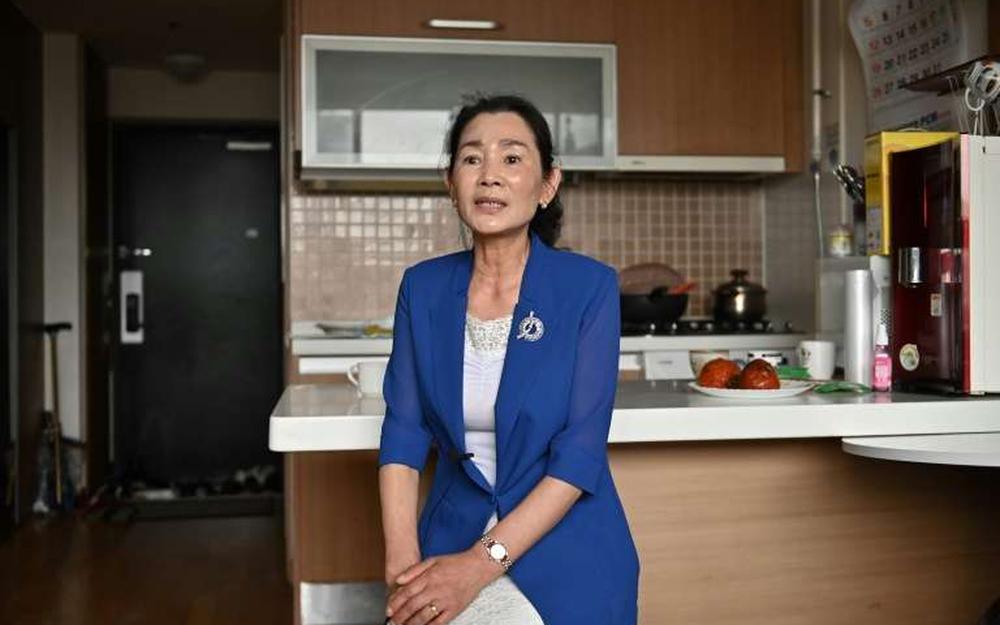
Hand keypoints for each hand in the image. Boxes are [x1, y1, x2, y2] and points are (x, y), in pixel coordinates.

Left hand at [385, 548, 499, 624]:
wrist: (479, 566)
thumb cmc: (456, 562)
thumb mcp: (433, 560)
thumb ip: (414, 570)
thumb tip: (398, 580)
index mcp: (429, 577)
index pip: (407, 592)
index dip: (396, 602)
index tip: (388, 609)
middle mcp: (436, 589)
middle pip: (412, 606)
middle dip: (400, 616)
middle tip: (392, 622)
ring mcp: (446, 600)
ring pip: (423, 616)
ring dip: (411, 624)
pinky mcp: (455, 609)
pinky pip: (439, 622)